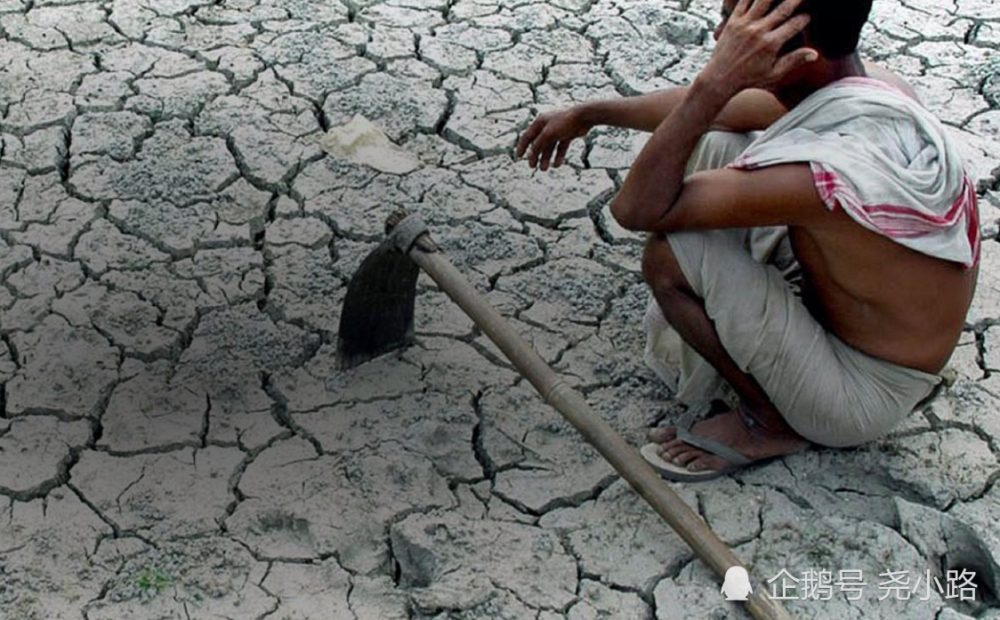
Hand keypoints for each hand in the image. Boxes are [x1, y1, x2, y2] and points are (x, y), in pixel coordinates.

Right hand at [516, 107, 591, 170]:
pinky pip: (561, 147)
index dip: (522, 147)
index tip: (519, 157)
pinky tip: (557, 164)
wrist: (584, 117)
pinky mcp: (568, 134)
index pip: (527, 136)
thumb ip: (538, 145)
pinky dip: (558, 156)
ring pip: (550, 147)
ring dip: (546, 158)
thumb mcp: (548, 134)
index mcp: (540, 122)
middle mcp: (548, 125)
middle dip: (535, 156)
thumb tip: (530, 154)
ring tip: (544, 169)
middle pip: (538, 143)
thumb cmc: (564, 122)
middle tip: (533, 167)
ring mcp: (558, 130)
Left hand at [702, 0, 816, 95]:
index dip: (804, 18)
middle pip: (783, 9)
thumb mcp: (773, 74)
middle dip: (796, 0)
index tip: (809, 16)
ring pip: (763, 0)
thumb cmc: (748, 78)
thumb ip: (793, 60)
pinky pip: (743, 2)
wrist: (720, 78)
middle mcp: (759, 32)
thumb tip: (814, 53)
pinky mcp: (732, 21)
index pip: (794, 25)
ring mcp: (745, 25)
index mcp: (771, 44)